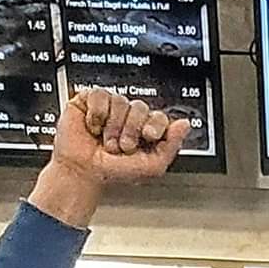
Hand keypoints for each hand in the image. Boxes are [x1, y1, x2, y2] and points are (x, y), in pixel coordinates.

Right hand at [30, 89, 191, 225]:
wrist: (83, 173)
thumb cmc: (113, 172)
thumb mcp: (152, 167)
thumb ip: (172, 146)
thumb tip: (185, 124)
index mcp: (146, 128)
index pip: (159, 115)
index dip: (155, 125)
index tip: (148, 137)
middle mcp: (129, 116)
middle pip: (140, 107)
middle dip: (131, 130)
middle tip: (122, 146)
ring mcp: (110, 106)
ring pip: (119, 100)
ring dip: (112, 127)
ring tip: (105, 141)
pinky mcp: (90, 100)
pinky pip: (99, 94)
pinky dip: (96, 114)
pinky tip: (93, 127)